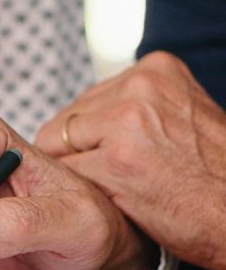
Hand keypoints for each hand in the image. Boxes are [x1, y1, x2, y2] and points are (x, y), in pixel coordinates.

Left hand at [37, 51, 225, 269]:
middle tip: (111, 176)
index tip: (105, 155)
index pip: (87, 100)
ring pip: (59, 146)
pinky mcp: (116, 162)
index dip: (86, 136)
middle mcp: (140, 87)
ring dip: (76, 172)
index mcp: (156, 69)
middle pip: (67, 120)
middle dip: (77, 152)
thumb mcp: (181, 115)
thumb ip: (135, 106)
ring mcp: (126, 122)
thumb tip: (79, 116)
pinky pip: (68, 174)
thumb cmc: (212, 175)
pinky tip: (112, 200)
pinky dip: (81, 192)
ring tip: (116, 187)